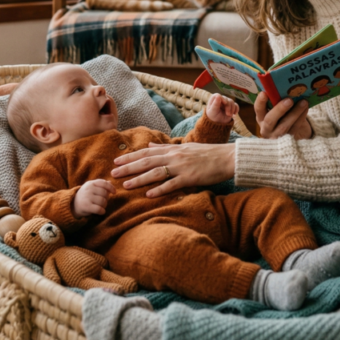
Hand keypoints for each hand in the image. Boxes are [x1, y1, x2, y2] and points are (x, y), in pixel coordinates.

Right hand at [72, 179, 114, 217]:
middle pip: (105, 193)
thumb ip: (101, 185)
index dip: (111, 188)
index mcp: (91, 183)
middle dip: (106, 199)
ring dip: (104, 206)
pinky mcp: (86, 206)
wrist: (72, 205)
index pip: (104, 183)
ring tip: (100, 207)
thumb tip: (111, 182)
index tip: (114, 192)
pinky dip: (102, 211)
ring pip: (103, 201)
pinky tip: (101, 211)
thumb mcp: (91, 188)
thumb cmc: (85, 196)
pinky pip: (99, 209)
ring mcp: (87, 197)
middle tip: (102, 202)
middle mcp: (89, 189)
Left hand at [111, 142, 234, 197]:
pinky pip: (172, 184)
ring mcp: (181, 167)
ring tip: (126, 185)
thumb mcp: (185, 147)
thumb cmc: (207, 153)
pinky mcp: (190, 177)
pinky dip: (160, 189)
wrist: (227, 157)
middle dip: (129, 167)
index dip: (131, 156)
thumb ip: (166, 147)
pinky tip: (149, 195)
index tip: (117, 161)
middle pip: (146, 161)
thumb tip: (151, 144)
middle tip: (113, 173)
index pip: (147, 152)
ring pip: (156, 172)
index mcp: (172, 149)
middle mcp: (174, 156)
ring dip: (139, 179)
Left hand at [206, 94, 238, 124]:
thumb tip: (218, 96)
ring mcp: (226, 102)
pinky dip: (236, 109)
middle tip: (228, 114)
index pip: (218, 95)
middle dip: (228, 107)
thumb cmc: (213, 116)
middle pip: (227, 99)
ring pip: (232, 102)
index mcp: (214, 99)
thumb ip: (215, 104)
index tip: (225, 103)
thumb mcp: (213, 111)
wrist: (218, 122)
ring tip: (229, 115)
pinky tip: (234, 114)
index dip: (222, 98)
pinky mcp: (231, 106)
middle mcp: (220, 99)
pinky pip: (236, 105)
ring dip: (232, 109)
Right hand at [255, 92, 312, 139]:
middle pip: (270, 120)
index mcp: (261, 118)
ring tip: (303, 102)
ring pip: (284, 125)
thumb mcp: (275, 112)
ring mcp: (277, 136)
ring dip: (295, 113)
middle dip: (279, 109)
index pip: (258, 110)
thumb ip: (276, 103)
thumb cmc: (280, 118)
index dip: (260, 102)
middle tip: (289, 100)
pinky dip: (301, 118)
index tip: (264, 93)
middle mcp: (266, 129)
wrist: (289, 136)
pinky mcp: (288, 140)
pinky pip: (295, 128)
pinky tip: (306, 109)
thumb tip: (285, 88)